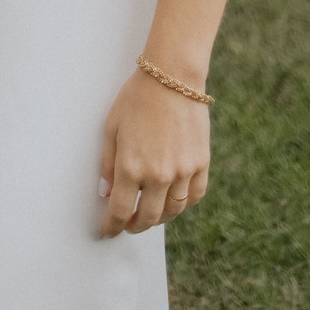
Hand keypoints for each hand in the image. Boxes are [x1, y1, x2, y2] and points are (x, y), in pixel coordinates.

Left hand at [99, 69, 210, 236]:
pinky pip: (194, 196)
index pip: (121, 211)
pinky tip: (174, 201)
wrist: (171, 78)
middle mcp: (159, 175)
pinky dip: (183, 204)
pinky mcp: (201, 164)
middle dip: (135, 226)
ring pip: (173, 211)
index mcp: (131, 167)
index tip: (109, 231)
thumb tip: (108, 192)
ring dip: (160, 218)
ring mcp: (183, 172)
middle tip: (128, 225)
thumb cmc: (136, 99)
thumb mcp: (111, 128)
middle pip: (148, 217)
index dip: (113, 225)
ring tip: (150, 214)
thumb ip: (107, 164)